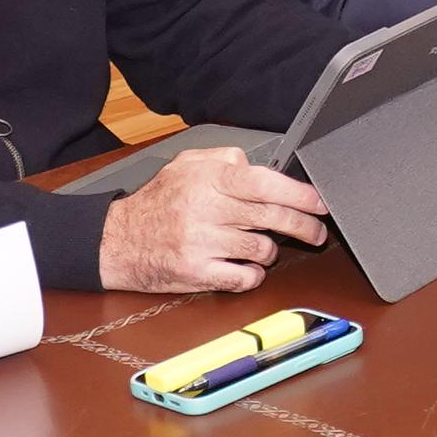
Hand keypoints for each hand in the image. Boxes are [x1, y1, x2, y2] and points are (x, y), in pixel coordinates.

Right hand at [102, 151, 331, 294]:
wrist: (117, 241)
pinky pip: (244, 277)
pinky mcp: (197, 273)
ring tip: (264, 247)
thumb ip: (224, 158)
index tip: (319, 202)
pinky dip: (253, 274)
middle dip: (303, 226)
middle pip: (271, 217)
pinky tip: (247, 267)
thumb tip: (258, 164)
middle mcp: (205, 209)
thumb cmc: (156, 203)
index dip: (299, 194)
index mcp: (206, 180)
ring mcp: (202, 243)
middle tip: (316, 231)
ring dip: (271, 251)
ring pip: (261, 249)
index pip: (265, 183)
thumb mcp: (184, 164)